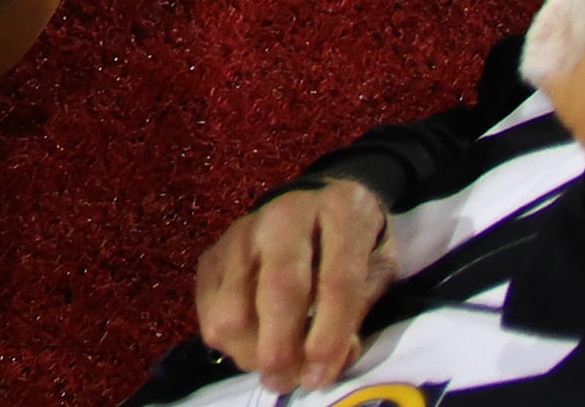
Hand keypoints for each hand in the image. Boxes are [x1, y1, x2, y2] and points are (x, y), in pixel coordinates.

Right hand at [193, 178, 395, 390]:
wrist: (316, 201)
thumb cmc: (355, 244)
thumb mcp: (378, 267)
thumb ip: (358, 309)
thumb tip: (328, 361)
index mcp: (338, 212)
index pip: (336, 282)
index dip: (330, 337)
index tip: (321, 376)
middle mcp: (284, 215)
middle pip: (278, 290)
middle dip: (281, 348)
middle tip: (284, 382)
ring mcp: (241, 232)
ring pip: (231, 305)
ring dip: (248, 349)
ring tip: (270, 364)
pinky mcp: (213, 253)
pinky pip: (207, 309)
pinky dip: (227, 339)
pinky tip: (252, 343)